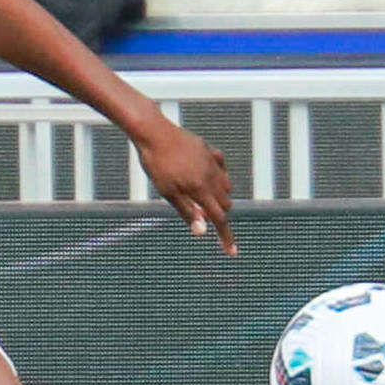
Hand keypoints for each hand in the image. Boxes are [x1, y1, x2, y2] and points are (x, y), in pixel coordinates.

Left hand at [131, 114, 236, 255]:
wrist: (153, 132)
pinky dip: (217, 176)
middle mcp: (212, 176)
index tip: (231, 252)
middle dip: (218, 214)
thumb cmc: (156, 164)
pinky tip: (205, 175)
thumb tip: (202, 231)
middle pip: (225, 204)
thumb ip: (187, 211)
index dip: (225, 236)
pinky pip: (221, 167)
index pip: (219, 219)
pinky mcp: (209, 150)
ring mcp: (212, 161)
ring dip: (219, 196)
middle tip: (200, 215)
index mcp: (201, 189)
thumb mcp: (167, 192)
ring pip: (226, 186)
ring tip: (199, 197)